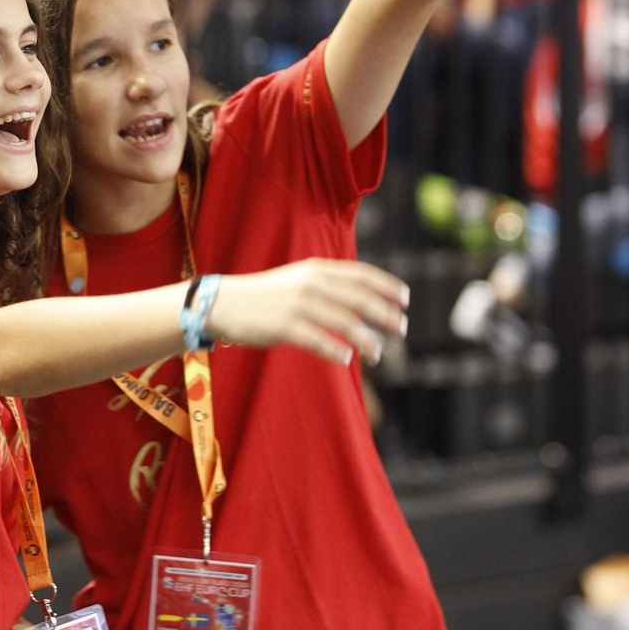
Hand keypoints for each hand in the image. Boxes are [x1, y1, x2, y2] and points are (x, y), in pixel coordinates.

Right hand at [204, 258, 408, 365]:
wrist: (223, 303)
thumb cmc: (265, 296)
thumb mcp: (298, 279)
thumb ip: (327, 285)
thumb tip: (362, 300)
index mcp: (316, 269)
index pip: (361, 275)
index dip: (387, 286)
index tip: (405, 299)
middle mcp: (311, 283)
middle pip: (360, 299)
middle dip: (386, 315)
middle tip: (403, 329)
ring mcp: (298, 304)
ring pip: (345, 323)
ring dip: (367, 340)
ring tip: (379, 353)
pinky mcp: (284, 326)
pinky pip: (319, 341)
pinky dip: (336, 351)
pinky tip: (346, 360)